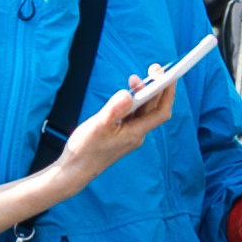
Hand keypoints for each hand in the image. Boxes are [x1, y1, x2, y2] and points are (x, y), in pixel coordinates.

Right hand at [10, 58, 196, 217]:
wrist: (73, 172)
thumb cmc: (84, 151)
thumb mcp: (98, 126)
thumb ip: (114, 110)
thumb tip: (129, 93)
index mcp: (135, 133)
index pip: (161, 111)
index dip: (168, 92)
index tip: (168, 74)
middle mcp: (136, 135)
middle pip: (154, 109)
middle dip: (157, 88)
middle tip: (153, 69)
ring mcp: (129, 135)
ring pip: (143, 111)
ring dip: (143, 94)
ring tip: (134, 78)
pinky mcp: (120, 135)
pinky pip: (133, 115)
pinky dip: (133, 102)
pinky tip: (126, 94)